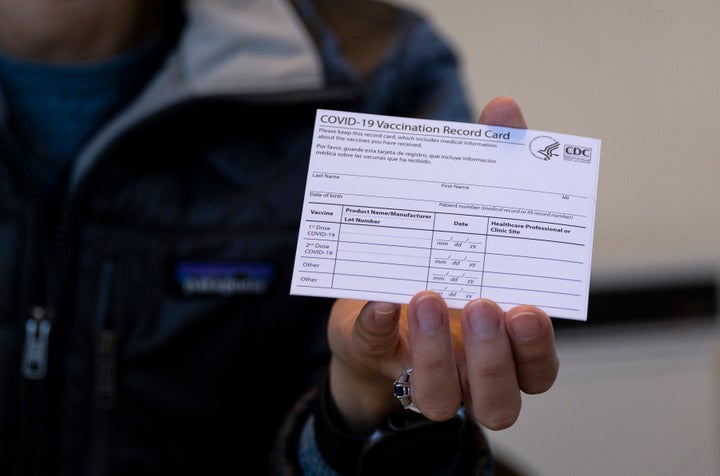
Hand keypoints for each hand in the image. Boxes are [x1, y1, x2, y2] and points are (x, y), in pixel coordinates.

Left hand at [326, 97, 558, 431]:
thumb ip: (494, 167)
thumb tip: (505, 110)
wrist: (382, 301)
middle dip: (493, 356)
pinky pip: (377, 356)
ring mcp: (424, 372)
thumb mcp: (468, 214)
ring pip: (443, 399)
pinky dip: (376, 327)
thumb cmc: (442, 258)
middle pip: (500, 398)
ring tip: (424, 295)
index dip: (537, 348)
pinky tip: (378, 296)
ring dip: (437, 353)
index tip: (529, 308)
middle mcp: (471, 371)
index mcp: (504, 344)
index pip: (539, 365)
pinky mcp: (378, 357)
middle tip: (481, 302)